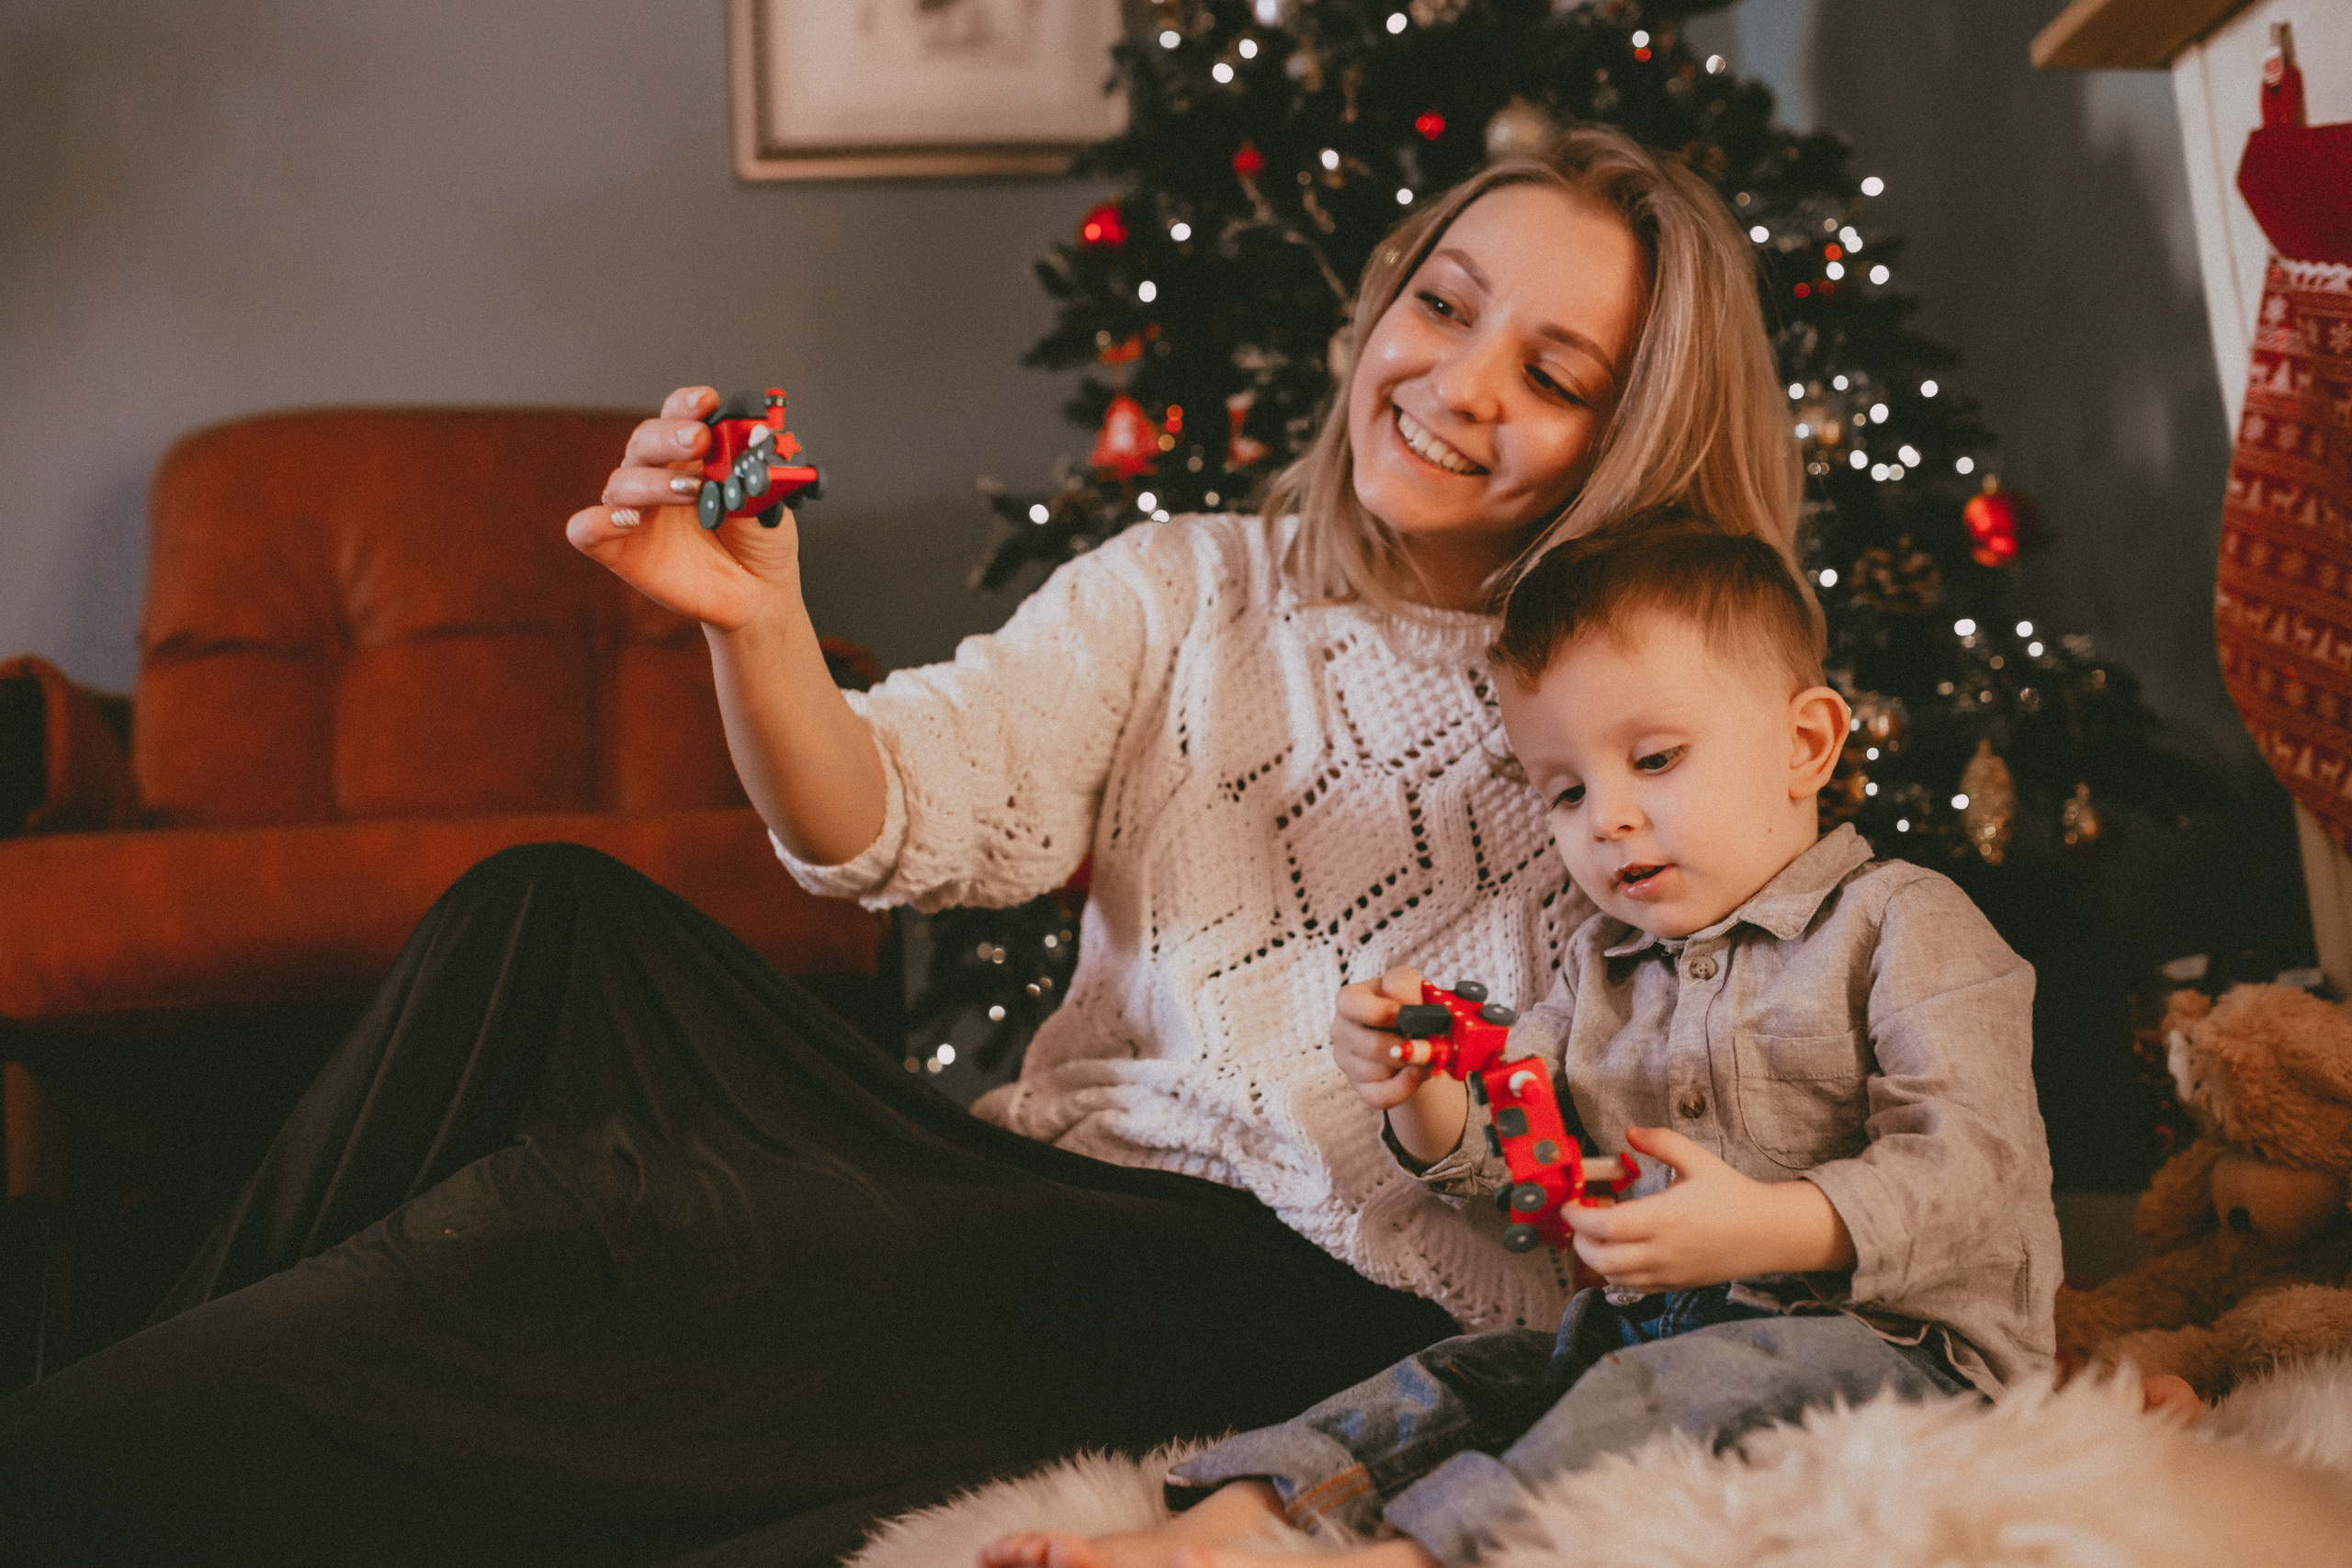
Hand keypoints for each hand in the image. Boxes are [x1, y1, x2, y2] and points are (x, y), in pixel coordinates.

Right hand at [564, 385, 806, 632]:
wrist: (760, 593)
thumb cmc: (761, 539)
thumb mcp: (770, 502)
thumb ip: (757, 473)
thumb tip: (757, 437)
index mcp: (692, 454)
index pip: (678, 415)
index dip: (686, 404)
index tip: (707, 402)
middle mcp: (657, 475)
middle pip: (644, 440)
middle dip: (669, 435)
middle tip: (699, 440)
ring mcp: (636, 511)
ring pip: (620, 482)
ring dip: (652, 481)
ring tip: (692, 491)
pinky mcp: (618, 549)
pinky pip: (586, 529)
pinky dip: (597, 521)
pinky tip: (627, 520)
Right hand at [1332, 966, 1431, 1109]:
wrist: (1414, 1033)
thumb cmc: (1410, 1004)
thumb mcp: (1411, 985)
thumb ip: (1409, 989)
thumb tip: (1415, 1012)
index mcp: (1351, 998)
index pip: (1352, 1005)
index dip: (1382, 1012)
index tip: (1406, 1015)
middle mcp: (1342, 1028)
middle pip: (1371, 1045)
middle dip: (1405, 1047)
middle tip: (1430, 1044)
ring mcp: (1347, 1060)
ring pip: (1378, 1072)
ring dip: (1408, 1065)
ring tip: (1427, 1054)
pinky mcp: (1360, 1086)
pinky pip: (1381, 1096)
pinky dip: (1405, 1087)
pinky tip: (1419, 1073)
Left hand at [1562, 1126, 1855, 1289]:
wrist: (1769, 1233)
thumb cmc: (1733, 1194)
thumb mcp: (1698, 1159)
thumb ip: (1661, 1142)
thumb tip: (1629, 1132)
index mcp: (1666, 1218)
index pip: (1609, 1226)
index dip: (1580, 1218)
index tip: (1568, 1204)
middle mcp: (1664, 1251)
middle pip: (1604, 1259)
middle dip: (1579, 1242)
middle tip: (1576, 1221)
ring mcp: (1670, 1273)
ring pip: (1615, 1277)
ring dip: (1595, 1259)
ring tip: (1593, 1234)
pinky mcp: (1676, 1285)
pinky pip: (1634, 1286)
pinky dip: (1616, 1273)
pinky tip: (1617, 1251)